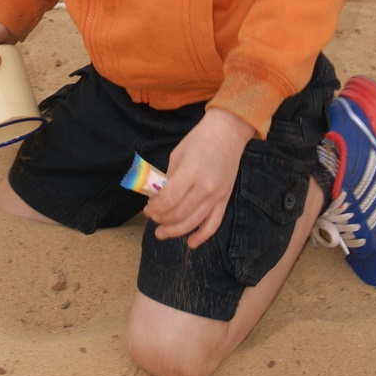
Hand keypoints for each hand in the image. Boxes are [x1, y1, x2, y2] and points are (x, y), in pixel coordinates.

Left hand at [145, 108, 253, 249]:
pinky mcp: (225, 199)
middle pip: (179, 214)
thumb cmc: (200, 139)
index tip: (147, 208)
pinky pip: (214, 223)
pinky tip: (191, 243)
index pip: (169, 199)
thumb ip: (169, 178)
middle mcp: (205, 187)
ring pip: (194, 222)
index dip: (155, 208)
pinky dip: (202, 236)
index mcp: (190, 172)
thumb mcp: (177, 154)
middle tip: (152, 218)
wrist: (228, 132)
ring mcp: (217, 195)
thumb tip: (159, 197)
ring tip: (161, 233)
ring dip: (175, 231)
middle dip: (161, 219)